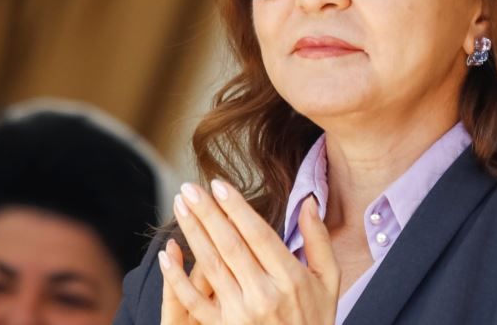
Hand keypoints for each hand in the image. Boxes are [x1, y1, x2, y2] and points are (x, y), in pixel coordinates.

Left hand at [158, 179, 339, 323]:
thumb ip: (319, 240)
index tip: (219, 185)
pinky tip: (166, 254)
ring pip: (211, 265)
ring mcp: (241, 313)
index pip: (258, 234)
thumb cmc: (315, 319)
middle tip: (189, 188)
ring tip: (180, 206)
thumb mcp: (330, 281)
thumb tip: (309, 201)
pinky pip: (194, 301)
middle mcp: (264, 294)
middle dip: (207, 213)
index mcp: (291, 278)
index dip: (236, 208)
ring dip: (192, 233)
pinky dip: (177, 278)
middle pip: (230, 244)